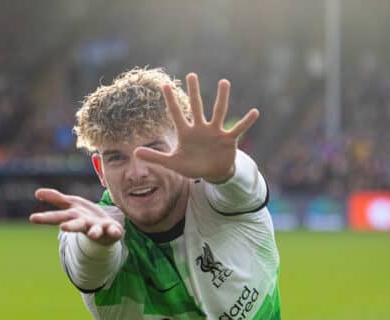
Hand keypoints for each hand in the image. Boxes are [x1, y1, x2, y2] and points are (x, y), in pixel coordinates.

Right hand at [29, 189, 122, 245]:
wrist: (106, 231)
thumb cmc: (85, 216)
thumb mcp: (71, 204)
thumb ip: (56, 198)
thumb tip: (37, 193)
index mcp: (74, 217)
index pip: (58, 217)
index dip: (46, 218)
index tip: (32, 218)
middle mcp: (85, 224)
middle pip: (76, 225)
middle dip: (70, 226)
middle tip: (63, 227)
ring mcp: (98, 228)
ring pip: (95, 231)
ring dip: (94, 232)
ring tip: (93, 234)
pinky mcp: (111, 230)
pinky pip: (114, 231)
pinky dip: (115, 232)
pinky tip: (117, 232)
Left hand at [134, 73, 258, 182]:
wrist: (212, 173)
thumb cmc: (192, 166)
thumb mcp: (172, 163)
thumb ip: (155, 157)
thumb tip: (135, 151)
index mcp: (186, 132)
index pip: (176, 114)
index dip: (171, 101)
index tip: (164, 85)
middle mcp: (201, 128)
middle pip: (197, 107)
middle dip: (194, 92)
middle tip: (191, 75)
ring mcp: (215, 132)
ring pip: (218, 112)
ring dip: (221, 98)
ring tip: (224, 82)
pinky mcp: (228, 140)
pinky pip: (238, 129)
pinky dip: (246, 122)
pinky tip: (254, 112)